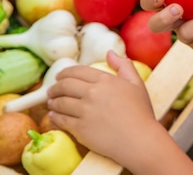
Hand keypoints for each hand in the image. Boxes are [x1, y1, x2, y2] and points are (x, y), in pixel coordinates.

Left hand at [47, 51, 161, 163]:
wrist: (140, 140)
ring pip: (60, 102)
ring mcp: (85, 111)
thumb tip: (110, 53)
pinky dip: (54, 117)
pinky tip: (54, 116)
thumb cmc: (141, 113)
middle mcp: (92, 93)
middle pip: (65, 85)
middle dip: (55, 87)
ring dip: (53, 101)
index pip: (78, 71)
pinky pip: (61, 120)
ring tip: (51, 102)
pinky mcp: (80, 129)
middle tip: (52, 90)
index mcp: (105, 80)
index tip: (60, 76)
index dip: (65, 73)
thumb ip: (124, 65)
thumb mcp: (137, 84)